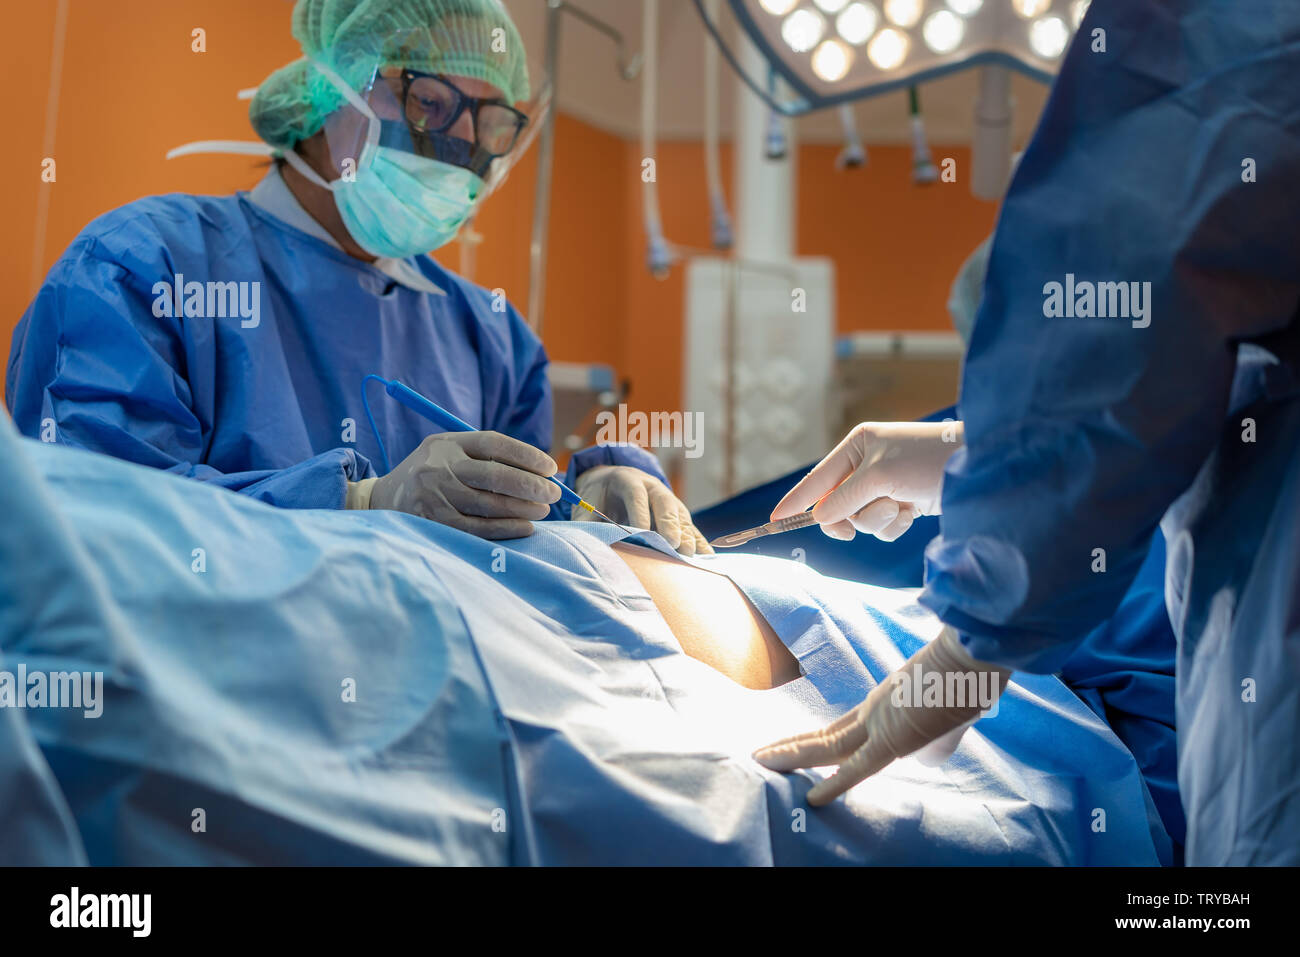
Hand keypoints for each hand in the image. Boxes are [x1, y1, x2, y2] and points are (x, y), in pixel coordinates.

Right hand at [364, 431, 560, 537]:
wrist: (383, 499)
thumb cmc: (431, 474)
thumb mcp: (448, 452)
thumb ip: (484, 456)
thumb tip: (539, 471)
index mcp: (447, 443)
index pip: (494, 444)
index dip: (527, 455)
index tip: (551, 467)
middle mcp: (439, 467)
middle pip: (496, 475)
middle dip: (531, 485)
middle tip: (554, 493)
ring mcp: (436, 496)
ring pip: (491, 504)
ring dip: (524, 508)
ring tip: (543, 510)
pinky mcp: (435, 523)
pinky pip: (479, 528)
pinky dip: (507, 528)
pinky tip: (526, 527)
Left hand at [573, 465, 711, 555]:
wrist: (611, 483)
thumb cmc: (597, 498)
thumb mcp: (586, 505)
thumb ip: (585, 521)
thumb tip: (582, 544)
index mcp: (627, 479)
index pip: (635, 494)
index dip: (639, 512)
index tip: (640, 531)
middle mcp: (652, 487)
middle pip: (664, 503)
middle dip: (669, 524)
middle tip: (672, 544)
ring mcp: (668, 500)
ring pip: (680, 515)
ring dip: (686, 535)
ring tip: (690, 555)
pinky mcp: (678, 516)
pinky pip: (690, 528)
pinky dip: (698, 542)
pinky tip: (706, 557)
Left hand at [753, 626, 1009, 804]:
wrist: (976, 649)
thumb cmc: (973, 669)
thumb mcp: (957, 698)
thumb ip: (946, 719)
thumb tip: (947, 736)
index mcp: (889, 701)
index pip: (845, 727)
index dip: (819, 740)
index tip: (796, 746)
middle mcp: (877, 710)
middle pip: (827, 734)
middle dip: (794, 747)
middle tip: (762, 754)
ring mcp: (881, 720)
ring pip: (828, 745)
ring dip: (793, 756)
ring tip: (760, 762)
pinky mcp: (895, 736)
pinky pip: (859, 767)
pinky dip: (835, 784)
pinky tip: (812, 799)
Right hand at [772, 421, 963, 541]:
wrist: (977, 469)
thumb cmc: (927, 460)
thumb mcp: (880, 475)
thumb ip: (845, 498)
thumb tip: (820, 517)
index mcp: (857, 445)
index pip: (817, 478)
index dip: (797, 500)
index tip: (775, 519)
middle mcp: (867, 464)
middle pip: (837, 505)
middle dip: (850, 516)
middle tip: (850, 530)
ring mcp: (885, 485)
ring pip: (860, 518)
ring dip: (878, 519)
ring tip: (900, 506)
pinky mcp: (902, 502)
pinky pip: (882, 525)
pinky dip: (895, 523)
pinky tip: (912, 511)